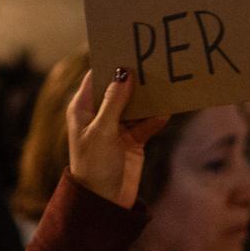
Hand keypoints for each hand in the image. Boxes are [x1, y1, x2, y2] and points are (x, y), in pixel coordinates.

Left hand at [67, 67, 169, 207]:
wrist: (105, 203)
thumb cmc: (95, 165)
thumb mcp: (103, 131)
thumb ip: (114, 101)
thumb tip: (124, 72)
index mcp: (83, 108)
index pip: (97, 76)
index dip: (111, 62)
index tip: (130, 47)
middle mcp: (99, 114)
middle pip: (120, 88)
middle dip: (136, 78)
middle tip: (154, 62)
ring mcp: (117, 127)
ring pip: (136, 104)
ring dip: (149, 98)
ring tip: (165, 84)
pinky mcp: (132, 140)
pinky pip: (147, 123)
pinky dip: (155, 118)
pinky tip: (166, 112)